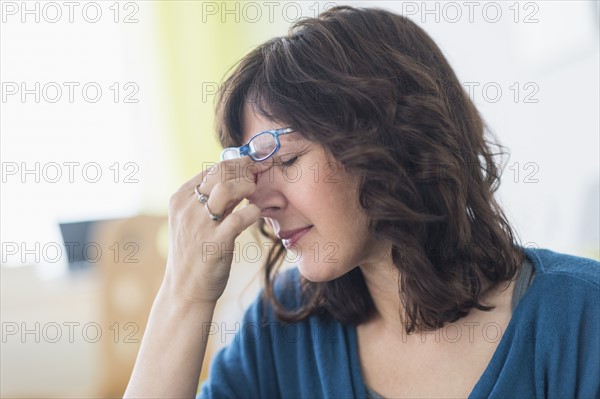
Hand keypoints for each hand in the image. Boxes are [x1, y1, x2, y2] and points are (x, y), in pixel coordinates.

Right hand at [162, 157, 260, 304]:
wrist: (185, 290)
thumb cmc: (195, 253)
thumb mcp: (194, 221)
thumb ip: (211, 201)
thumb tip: (237, 179)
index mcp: (180, 199)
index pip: (210, 169)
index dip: (234, 165)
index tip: (250, 168)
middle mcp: (187, 208)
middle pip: (219, 172)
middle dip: (243, 170)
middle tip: (256, 177)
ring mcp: (200, 225)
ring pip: (226, 188)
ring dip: (246, 186)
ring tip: (254, 193)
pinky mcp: (215, 243)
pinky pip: (239, 217)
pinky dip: (252, 212)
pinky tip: (255, 214)